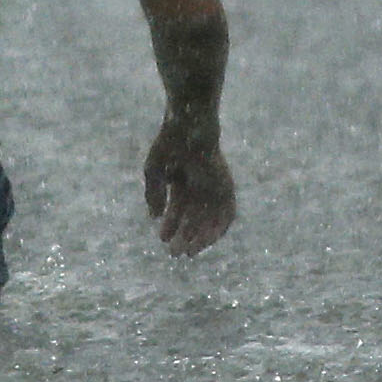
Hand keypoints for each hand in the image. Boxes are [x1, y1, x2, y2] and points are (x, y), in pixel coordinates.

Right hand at [142, 110, 233, 255]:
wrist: (190, 127)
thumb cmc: (170, 144)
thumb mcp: (154, 171)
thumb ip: (153, 194)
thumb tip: (154, 216)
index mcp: (183, 182)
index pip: (178, 210)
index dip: (170, 226)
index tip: (163, 240)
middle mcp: (200, 187)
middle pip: (194, 219)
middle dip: (185, 237)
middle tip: (175, 254)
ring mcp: (214, 187)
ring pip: (211, 219)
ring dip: (202, 237)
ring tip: (190, 251)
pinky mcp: (226, 186)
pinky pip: (227, 213)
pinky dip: (219, 228)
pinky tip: (208, 240)